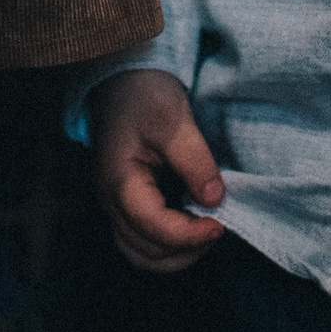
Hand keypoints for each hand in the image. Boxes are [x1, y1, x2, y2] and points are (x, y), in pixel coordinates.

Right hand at [87, 69, 227, 272]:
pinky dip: (166, 244)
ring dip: (174, 254)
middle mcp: (110, 200)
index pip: (153, 228)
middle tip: (217, 228)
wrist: (122, 77)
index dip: (189, 236)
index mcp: (119, 182)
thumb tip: (215, 200)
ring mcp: (114, 203)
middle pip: (144, 252)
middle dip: (184, 250)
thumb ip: (195, 163)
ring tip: (205, 232)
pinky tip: (189, 226)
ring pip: (140, 252)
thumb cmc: (144, 94)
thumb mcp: (174, 122)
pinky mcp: (123, 200)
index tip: (220, 223)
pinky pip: (140, 239)